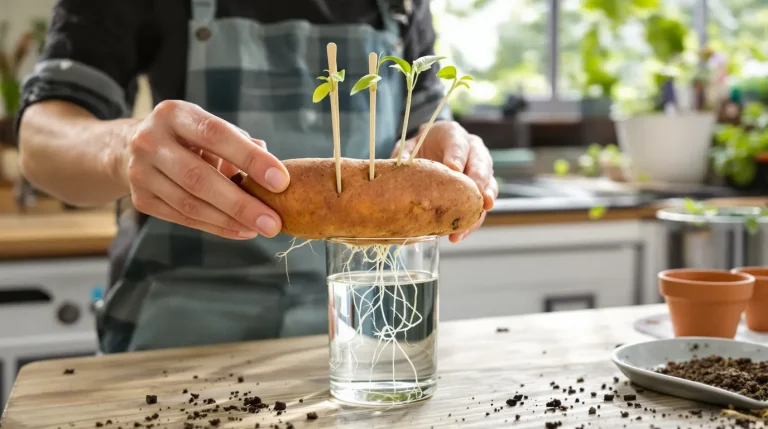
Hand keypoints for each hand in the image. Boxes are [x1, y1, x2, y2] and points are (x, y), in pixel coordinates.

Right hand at [122, 100, 288, 238]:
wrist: (131, 149)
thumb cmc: (188, 138)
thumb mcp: (209, 128)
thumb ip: (240, 144)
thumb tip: (272, 171)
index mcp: (174, 114)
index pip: (216, 135)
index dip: (250, 159)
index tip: (281, 181)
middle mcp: (150, 140)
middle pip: (199, 177)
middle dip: (240, 203)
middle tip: (273, 222)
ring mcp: (140, 172)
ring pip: (190, 203)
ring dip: (230, 220)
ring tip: (260, 228)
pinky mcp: (140, 199)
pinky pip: (183, 218)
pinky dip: (215, 227)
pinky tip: (241, 231)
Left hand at [391, 121, 496, 242]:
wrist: (430, 149)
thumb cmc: (421, 147)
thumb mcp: (409, 146)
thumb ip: (404, 155)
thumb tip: (398, 166)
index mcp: (453, 134)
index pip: (458, 144)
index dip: (457, 156)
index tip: (454, 169)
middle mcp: (473, 149)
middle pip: (481, 164)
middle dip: (479, 181)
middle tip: (476, 195)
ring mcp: (481, 169)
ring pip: (488, 186)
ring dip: (480, 204)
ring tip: (473, 218)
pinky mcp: (480, 189)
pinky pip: (480, 206)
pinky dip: (472, 221)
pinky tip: (459, 234)